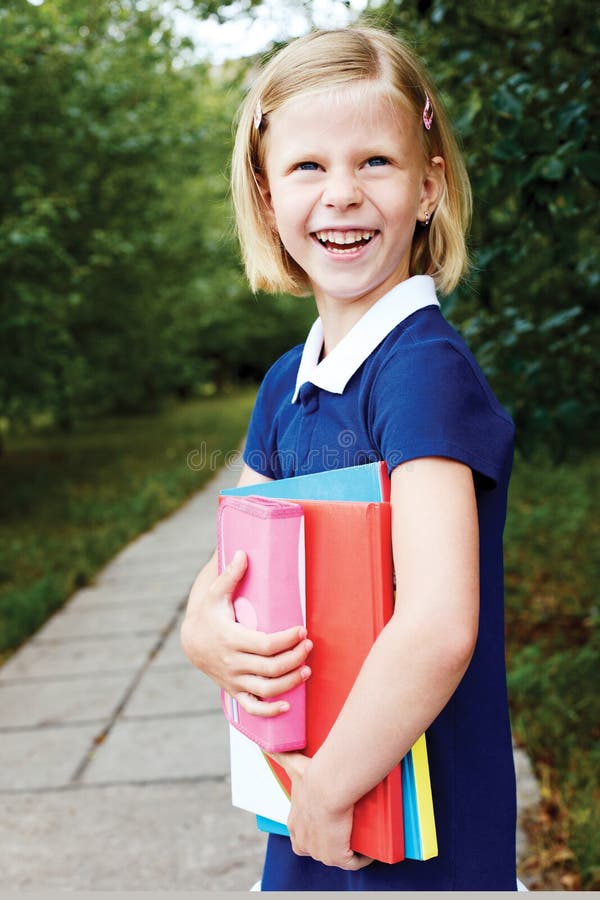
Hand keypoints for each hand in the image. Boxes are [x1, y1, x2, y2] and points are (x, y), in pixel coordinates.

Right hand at [180, 550, 311, 715]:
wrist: (191, 642)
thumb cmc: (208, 614)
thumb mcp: (215, 593)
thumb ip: (230, 574)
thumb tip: (243, 552)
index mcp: (231, 639)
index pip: (266, 644)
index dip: (287, 639)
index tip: (302, 630)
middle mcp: (233, 663)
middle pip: (271, 668)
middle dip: (294, 658)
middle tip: (309, 646)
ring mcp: (234, 680)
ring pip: (266, 690)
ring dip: (289, 683)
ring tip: (306, 670)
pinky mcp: (235, 691)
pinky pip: (252, 708)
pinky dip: (270, 711)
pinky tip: (288, 706)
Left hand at [269, 751, 372, 870]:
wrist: (328, 786)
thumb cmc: (312, 777)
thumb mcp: (292, 764)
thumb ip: (279, 754)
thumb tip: (267, 744)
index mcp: (294, 825)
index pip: (300, 836)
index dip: (313, 830)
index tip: (327, 819)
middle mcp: (305, 842)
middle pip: (318, 848)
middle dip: (331, 841)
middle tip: (346, 824)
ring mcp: (321, 853)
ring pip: (336, 855)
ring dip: (347, 848)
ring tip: (359, 831)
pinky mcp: (338, 858)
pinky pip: (353, 862)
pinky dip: (362, 857)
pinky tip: (369, 844)